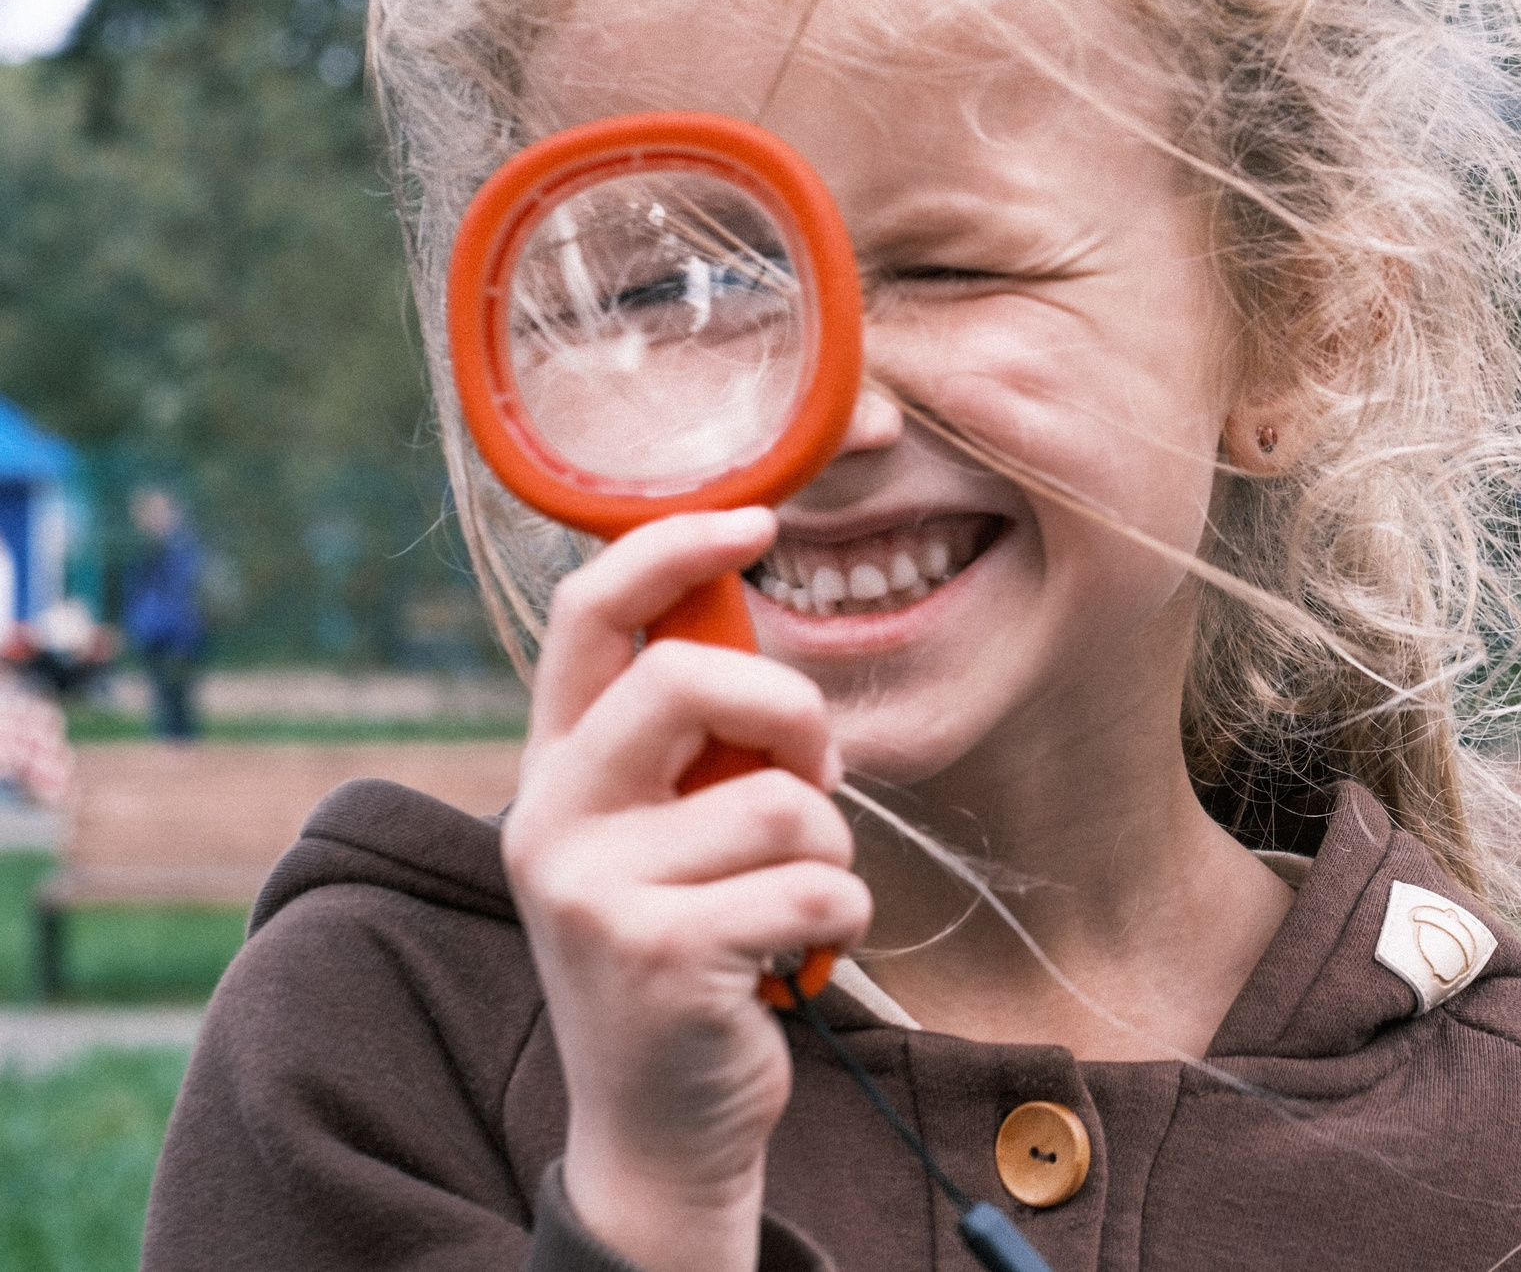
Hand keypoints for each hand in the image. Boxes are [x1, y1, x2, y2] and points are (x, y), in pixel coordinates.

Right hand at [503, 507, 869, 1271]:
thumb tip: (746, 612)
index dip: (671, 548)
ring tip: (791, 899)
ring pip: (779, 799)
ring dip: (829, 848)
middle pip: (685, 678)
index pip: (587, 614)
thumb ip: (687, 739)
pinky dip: (842, 917)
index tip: (756, 522)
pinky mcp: (658, 956)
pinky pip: (815, 884)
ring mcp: (594, 891)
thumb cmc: (688, 949)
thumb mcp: (660, 834)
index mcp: (555, 769)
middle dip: (789, 712)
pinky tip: (796, 958)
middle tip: (811, 777)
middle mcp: (552, 819)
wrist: (657, 1123)